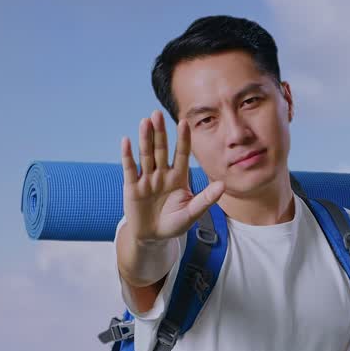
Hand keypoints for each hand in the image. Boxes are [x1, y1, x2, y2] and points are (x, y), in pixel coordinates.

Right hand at [120, 109, 224, 243]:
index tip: (184, 122)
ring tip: (144, 122)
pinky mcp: (132, 187)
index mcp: (178, 177)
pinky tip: (126, 141)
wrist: (153, 237)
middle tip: (158, 114)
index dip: (182, 139)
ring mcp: (146, 178)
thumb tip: (223, 185)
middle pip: (160, 150)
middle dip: (160, 133)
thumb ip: (206, 199)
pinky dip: (127, 155)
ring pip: (146, 155)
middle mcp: (162, 173)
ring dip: (144, 139)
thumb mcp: (192, 212)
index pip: (181, 154)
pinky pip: (129, 168)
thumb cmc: (174, 223)